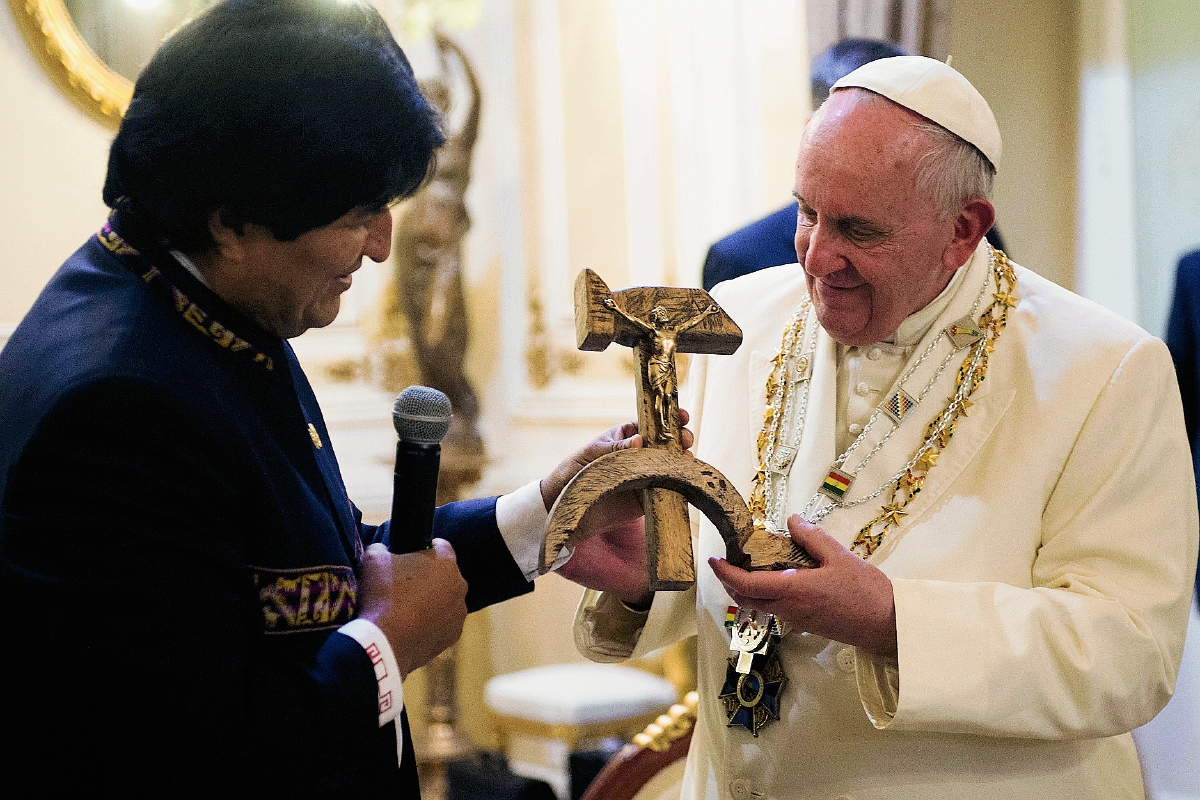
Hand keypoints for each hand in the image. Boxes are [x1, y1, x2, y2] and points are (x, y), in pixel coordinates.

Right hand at [356, 540, 467, 676]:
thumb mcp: (374, 559)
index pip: (441, 546)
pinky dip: (433, 624)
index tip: (410, 556)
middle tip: (405, 586)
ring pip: (447, 600)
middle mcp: (459, 586)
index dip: (425, 549)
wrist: (384, 642)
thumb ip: (382, 548)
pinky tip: (413, 628)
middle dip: (429, 577)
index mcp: (446, 562)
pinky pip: (444, 623)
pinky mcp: (454, 636)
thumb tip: (383, 550)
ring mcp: (459, 613)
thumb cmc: (382, 594)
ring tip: (408, 610)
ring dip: (433, 601)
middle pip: (445, 575)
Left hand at [540, 410, 693, 607]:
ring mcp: (645, 476)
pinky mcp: (646, 498)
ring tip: (685, 457)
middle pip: (667, 444)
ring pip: (670, 465)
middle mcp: (641, 455)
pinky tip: (682, 478)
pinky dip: (676, 484)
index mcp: (628, 436)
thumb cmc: (576, 470)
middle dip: (680, 438)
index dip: (670, 418)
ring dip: (682, 460)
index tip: (683, 415)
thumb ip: (617, 448)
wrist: (567, 505)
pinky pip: (666, 490)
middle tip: (685, 439)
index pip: (653, 424)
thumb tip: (641, 441)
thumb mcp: (594, 453)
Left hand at [709, 515, 896, 654]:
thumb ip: (812, 538)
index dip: (725, 574)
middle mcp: (789, 609)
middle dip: (731, 582)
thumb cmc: (866, 591)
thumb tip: (792, 520)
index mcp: (792, 591)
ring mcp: (797, 620)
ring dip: (748, 589)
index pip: (746, 585)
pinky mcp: (807, 624)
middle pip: (747, 599)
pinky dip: (768, 594)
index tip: (713, 560)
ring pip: (761, 606)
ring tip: (751, 565)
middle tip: (728, 562)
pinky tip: (779, 578)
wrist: (888, 625)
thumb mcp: (840, 556)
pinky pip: (777, 609)